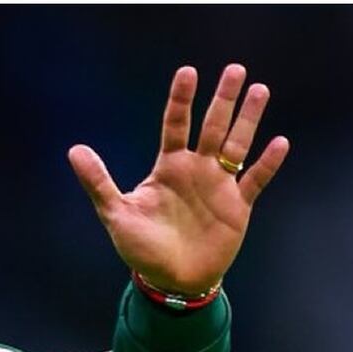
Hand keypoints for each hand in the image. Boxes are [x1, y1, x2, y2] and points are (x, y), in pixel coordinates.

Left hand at [68, 64, 289, 294]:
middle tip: (235, 70)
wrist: (171, 280)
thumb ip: (98, 181)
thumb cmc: (141, 248)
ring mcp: (219, 186)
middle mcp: (196, 170)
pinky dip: (267, 163)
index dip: (181, 100)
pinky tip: (279, 142)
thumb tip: (74, 150)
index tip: (187, 72)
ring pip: (236, 145)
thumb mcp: (116, 213)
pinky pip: (255, 180)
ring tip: (259, 90)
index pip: (175, 125)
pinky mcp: (238, 206)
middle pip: (211, 127)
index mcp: (168, 167)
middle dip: (223, 99)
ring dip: (248, 120)